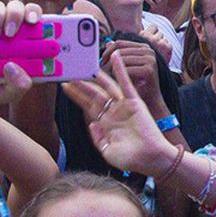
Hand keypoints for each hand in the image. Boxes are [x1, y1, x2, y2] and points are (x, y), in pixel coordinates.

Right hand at [0, 1, 37, 134]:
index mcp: (25, 40)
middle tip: (11, 33)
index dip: (35, 13)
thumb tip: (12, 66)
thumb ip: (18, 85)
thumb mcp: (11, 93)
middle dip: (16, 14)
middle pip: (17, 7)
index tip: (34, 22)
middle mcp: (8, 29)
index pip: (35, 17)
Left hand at [59, 49, 176, 175]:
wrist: (150, 159)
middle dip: (82, 84)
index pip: (88, 105)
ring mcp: (124, 106)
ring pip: (107, 87)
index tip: (65, 86)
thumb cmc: (131, 159)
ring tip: (85, 64)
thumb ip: (98, 138)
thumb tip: (91, 124)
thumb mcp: (108, 151)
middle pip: (94, 94)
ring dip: (97, 75)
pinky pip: (126, 83)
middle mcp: (114, 112)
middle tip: (70, 71)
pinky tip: (115, 57)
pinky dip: (121, 70)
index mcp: (106, 124)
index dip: (77, 95)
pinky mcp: (135, 102)